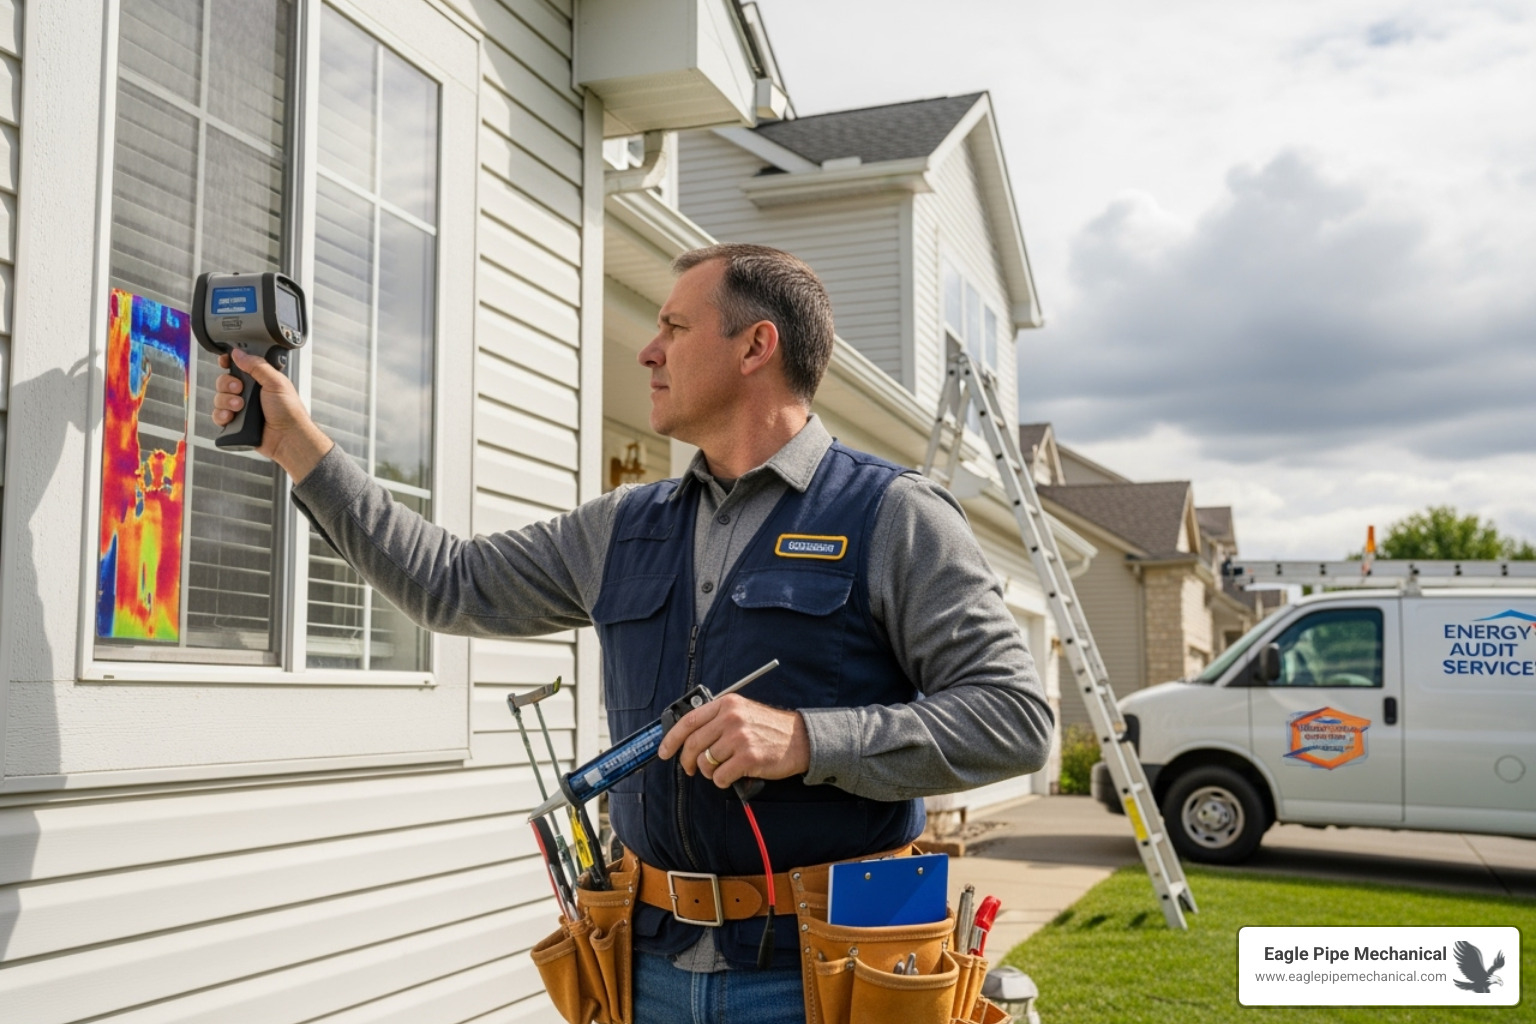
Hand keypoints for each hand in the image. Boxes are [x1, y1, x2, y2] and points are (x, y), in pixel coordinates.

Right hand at [212, 348, 332, 480]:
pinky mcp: (236, 423)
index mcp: (260, 380)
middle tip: (239, 389)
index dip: (229, 362)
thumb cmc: (289, 411)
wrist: (288, 437)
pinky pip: (218, 415)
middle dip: (228, 384)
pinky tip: (231, 416)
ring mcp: (242, 408)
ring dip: (226, 400)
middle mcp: (249, 393)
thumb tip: (239, 354)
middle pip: (225, 381)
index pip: (239, 366)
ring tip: (240, 406)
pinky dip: (221, 415)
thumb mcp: (276, 382)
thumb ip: (257, 366)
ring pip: (220, 398)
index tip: (225, 361)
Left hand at [657, 695, 810, 788]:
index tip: (664, 751)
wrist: (801, 739)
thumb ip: (717, 719)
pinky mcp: (748, 758)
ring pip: (705, 763)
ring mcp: (740, 738)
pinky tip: (733, 776)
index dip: (671, 739)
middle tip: (690, 769)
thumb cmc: (769, 728)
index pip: (688, 721)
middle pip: (693, 744)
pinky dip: (723, 781)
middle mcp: (731, 718)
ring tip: (723, 769)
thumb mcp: (743, 712)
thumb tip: (687, 738)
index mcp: (727, 704)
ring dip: (710, 772)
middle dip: (687, 761)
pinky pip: (721, 777)